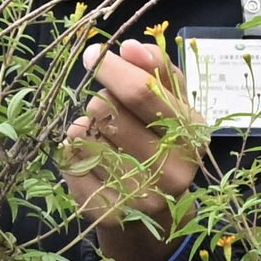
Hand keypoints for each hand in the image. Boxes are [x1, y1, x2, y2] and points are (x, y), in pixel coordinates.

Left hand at [60, 39, 204, 260]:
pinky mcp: (106, 212)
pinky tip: (93, 158)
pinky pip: (69, 160)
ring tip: (106, 137)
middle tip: (111, 112)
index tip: (94, 55)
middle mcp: (171, 172)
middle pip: (106, 110)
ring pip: (83, 133)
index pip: (142, 90)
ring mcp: (139, 196)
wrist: (156, 210)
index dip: (112, 67)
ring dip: (87, 126)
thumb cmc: (162, 141)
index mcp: (192, 136)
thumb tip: (131, 48)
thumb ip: (158, 69)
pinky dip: (73, 150)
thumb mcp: (173, 103)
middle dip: (101, 100)